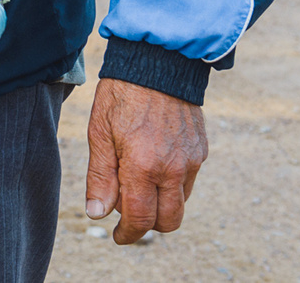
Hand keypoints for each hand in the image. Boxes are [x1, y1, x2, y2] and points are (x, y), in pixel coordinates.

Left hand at [84, 78, 206, 243]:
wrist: (158, 62)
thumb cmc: (122, 94)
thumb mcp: (99, 132)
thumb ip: (101, 177)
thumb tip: (98, 214)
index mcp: (144, 166)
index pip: (140, 218)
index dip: (128, 234)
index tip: (118, 236)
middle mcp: (173, 168)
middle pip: (168, 221)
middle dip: (148, 224)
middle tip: (128, 212)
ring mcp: (191, 160)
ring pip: (180, 202)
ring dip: (161, 202)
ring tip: (138, 180)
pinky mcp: (201, 150)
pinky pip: (188, 180)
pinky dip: (172, 183)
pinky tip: (154, 162)